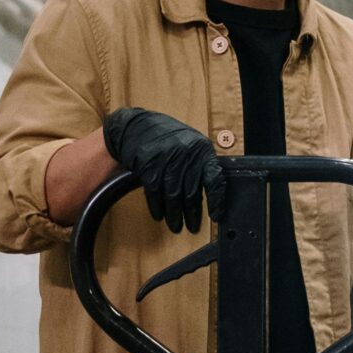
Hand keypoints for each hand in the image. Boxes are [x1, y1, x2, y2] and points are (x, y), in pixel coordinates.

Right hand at [103, 107, 228, 233]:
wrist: (135, 125)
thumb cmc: (167, 137)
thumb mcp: (190, 144)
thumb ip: (200, 164)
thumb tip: (212, 193)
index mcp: (201, 150)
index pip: (215, 178)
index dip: (217, 200)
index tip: (217, 216)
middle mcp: (186, 154)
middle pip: (191, 192)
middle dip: (191, 213)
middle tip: (192, 227)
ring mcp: (166, 160)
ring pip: (173, 195)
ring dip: (174, 215)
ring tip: (176, 226)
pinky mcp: (149, 165)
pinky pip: (155, 193)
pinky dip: (157, 207)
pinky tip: (159, 215)